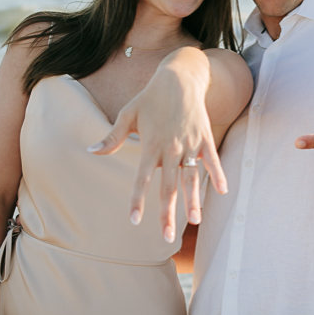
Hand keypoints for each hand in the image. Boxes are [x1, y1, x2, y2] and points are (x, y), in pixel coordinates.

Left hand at [88, 49, 227, 241]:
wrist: (179, 77)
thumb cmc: (150, 97)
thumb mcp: (128, 114)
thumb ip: (112, 137)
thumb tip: (91, 151)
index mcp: (151, 145)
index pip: (142, 179)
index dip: (138, 200)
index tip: (134, 220)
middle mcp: (172, 148)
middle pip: (169, 186)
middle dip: (167, 214)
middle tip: (166, 237)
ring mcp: (191, 144)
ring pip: (192, 178)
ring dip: (193, 201)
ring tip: (194, 221)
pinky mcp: (205, 138)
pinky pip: (212, 160)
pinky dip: (218, 175)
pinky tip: (222, 193)